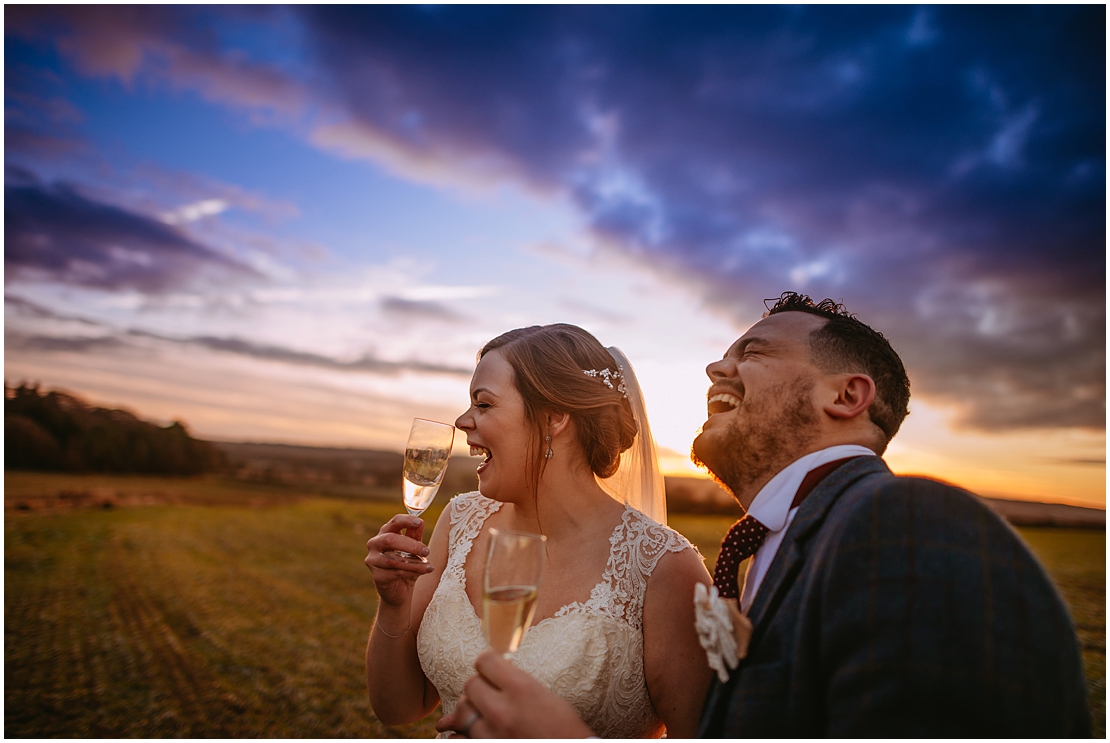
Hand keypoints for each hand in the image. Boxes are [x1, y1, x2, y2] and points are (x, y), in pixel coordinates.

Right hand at [364, 514, 433, 606]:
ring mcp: (373, 560)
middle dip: (411, 545)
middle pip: (390, 539)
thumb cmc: (407, 564)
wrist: (400, 589)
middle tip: (426, 551)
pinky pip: (395, 573)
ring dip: (414, 562)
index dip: (406, 520)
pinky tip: (423, 571)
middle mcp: (375, 544)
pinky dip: (411, 572)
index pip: (394, 522)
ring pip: (393, 559)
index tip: (420, 522)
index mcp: (385, 533)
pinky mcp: (376, 576)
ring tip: (428, 565)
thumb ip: (415, 536)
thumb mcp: (414, 549)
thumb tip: (420, 522)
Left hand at [435, 651, 593, 737]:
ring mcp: (493, 735)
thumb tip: (490, 674)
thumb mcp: (546, 696)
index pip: (485, 661)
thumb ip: (516, 682)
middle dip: (479, 685)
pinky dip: (458, 734)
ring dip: (469, 709)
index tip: (490, 668)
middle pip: (470, 685)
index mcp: (522, 690)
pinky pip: (459, 739)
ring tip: (480, 711)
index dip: (487, 662)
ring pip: (462, 712)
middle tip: (489, 690)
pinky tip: (460, 732)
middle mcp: (503, 711)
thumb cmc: (564, 728)